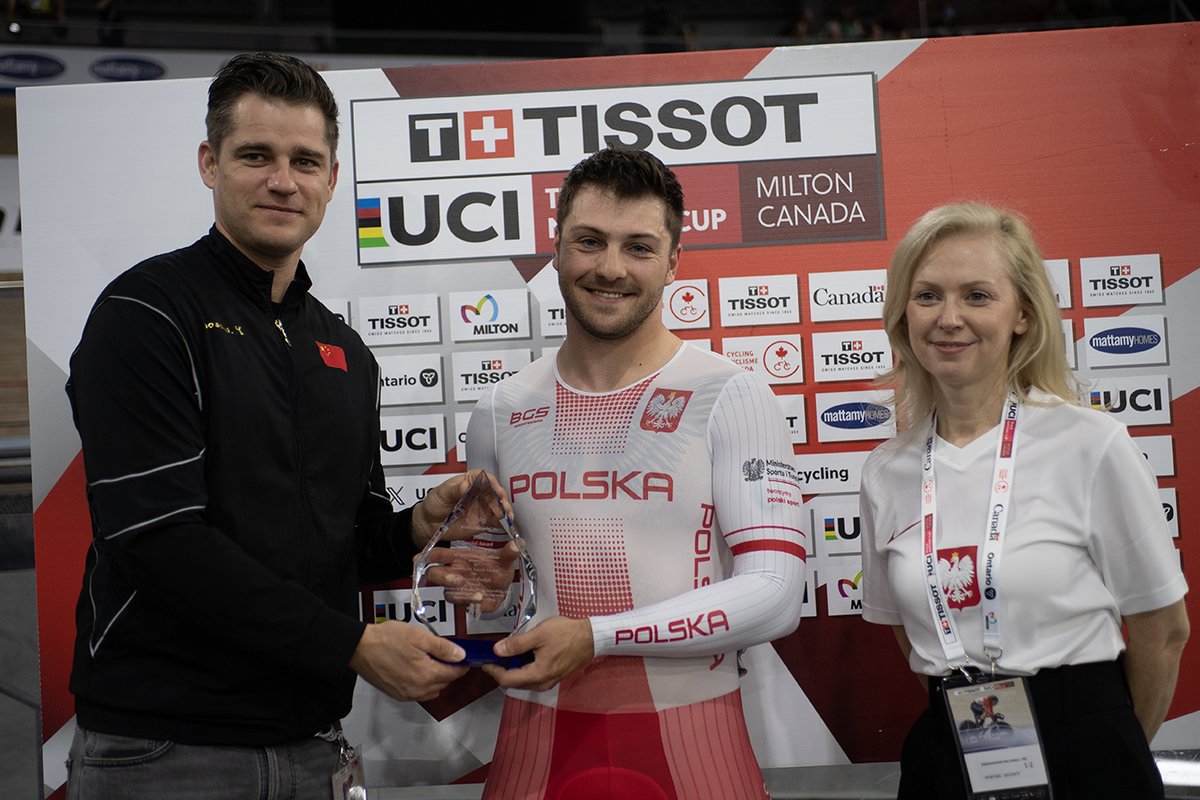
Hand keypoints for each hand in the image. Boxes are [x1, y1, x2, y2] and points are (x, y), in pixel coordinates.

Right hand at [349, 622, 467, 701]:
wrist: (360, 648)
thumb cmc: (387, 639)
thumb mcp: (419, 637)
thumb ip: (442, 648)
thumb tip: (460, 655)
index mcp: (426, 675)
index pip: (454, 674)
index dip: (461, 664)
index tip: (463, 657)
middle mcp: (418, 689)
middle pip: (444, 682)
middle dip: (447, 669)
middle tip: (442, 654)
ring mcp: (407, 694)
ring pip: (433, 690)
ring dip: (436, 678)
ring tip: (427, 660)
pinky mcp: (397, 695)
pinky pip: (419, 693)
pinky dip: (423, 684)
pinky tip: (416, 669)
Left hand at [412, 469, 512, 546]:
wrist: (429, 523)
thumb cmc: (435, 503)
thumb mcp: (442, 493)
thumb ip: (454, 490)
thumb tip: (465, 485)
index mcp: (470, 481)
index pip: (485, 478)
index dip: (493, 483)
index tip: (496, 490)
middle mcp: (480, 493)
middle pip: (495, 493)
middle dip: (501, 499)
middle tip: (503, 506)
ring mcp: (482, 508)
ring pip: (498, 507)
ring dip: (505, 511)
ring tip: (507, 517)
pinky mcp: (483, 521)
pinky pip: (495, 521)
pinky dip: (502, 523)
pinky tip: (505, 525)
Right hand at [423, 541, 519, 613]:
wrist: (503, 587)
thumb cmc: (496, 569)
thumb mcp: (504, 559)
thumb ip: (509, 553)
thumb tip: (517, 545)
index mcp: (458, 558)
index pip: (437, 555)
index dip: (427, 556)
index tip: (419, 558)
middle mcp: (454, 573)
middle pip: (435, 574)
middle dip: (442, 577)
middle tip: (457, 579)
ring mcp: (457, 589)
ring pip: (447, 592)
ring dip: (459, 593)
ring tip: (476, 594)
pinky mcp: (464, 602)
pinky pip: (461, 604)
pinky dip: (469, 602)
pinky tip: (480, 598)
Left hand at [482, 615, 593, 690]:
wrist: (591, 638)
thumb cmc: (566, 634)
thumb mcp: (539, 634)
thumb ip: (517, 644)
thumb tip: (497, 650)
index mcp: (537, 674)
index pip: (507, 680)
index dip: (493, 671)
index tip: (485, 660)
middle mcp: (542, 683)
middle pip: (514, 683)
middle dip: (501, 671)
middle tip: (494, 655)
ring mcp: (549, 681)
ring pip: (523, 681)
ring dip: (512, 670)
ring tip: (507, 653)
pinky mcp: (554, 676)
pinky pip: (532, 677)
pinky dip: (523, 669)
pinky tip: (522, 655)